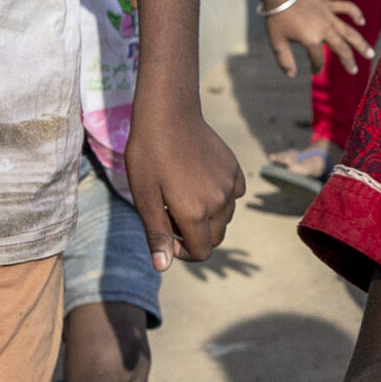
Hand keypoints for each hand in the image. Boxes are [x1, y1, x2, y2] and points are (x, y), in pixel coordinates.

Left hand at [124, 108, 244, 271]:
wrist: (169, 114)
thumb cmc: (149, 155)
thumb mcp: (145, 197)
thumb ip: (158, 234)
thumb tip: (163, 266)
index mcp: (195, 213)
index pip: (201, 252)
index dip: (182, 252)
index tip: (166, 235)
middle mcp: (219, 203)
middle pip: (215, 238)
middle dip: (194, 236)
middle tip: (170, 214)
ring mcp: (230, 185)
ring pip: (225, 218)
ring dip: (207, 217)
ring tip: (182, 196)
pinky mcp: (235, 170)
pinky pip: (234, 195)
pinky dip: (220, 198)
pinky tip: (200, 182)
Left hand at [262, 0, 370, 78]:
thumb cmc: (277, 18)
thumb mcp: (277, 42)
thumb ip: (285, 60)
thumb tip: (291, 76)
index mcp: (311, 40)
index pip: (318, 59)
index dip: (316, 67)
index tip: (314, 72)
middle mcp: (324, 30)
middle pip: (341, 49)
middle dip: (348, 61)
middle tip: (354, 71)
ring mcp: (329, 17)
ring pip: (349, 33)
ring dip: (361, 44)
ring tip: (370, 54)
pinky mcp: (329, 5)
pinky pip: (346, 8)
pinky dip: (355, 13)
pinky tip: (361, 21)